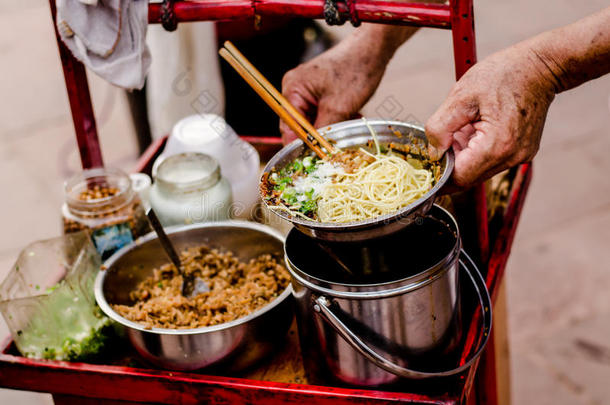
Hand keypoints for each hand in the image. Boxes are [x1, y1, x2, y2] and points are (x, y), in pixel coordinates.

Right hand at [280, 25, 415, 143]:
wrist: (372, 48)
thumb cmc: (355, 71)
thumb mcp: (339, 107)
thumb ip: (324, 131)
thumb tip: (317, 152)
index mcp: (292, 90)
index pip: (288, 128)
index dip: (300, 146)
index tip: (314, 160)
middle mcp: (294, 89)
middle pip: (300, 125)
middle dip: (321, 134)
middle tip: (339, 141)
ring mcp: (307, 89)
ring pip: (314, 120)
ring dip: (332, 126)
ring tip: (351, 122)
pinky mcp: (319, 90)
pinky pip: (322, 112)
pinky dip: (336, 117)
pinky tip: (352, 115)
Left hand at [425, 46, 556, 187]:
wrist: (540, 66)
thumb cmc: (504, 75)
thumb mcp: (460, 97)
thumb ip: (440, 128)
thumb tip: (433, 152)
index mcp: (497, 145)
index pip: (459, 178)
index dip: (439, 175)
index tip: (426, 166)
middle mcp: (511, 157)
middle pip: (469, 177)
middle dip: (450, 162)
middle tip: (443, 137)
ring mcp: (519, 156)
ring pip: (478, 169)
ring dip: (463, 155)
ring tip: (463, 126)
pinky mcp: (522, 152)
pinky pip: (490, 160)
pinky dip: (476, 150)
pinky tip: (476, 128)